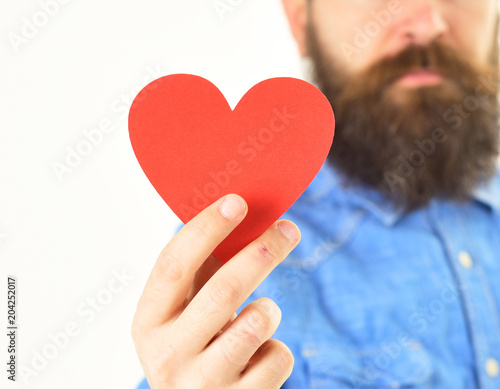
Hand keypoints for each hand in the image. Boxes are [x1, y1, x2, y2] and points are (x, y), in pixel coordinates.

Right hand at [131, 194, 300, 387]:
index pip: (173, 264)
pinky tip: (258, 359)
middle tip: (288, 229)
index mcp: (148, 321)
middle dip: (261, 252)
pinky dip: (277, 349)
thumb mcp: (184, 312)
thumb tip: (235, 211)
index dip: (206, 229)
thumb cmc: (195, 345)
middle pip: (223, 290)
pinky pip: (278, 357)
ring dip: (269, 310)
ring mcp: (202, 384)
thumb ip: (201, 269)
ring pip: (257, 323)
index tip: (237, 202)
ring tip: (259, 316)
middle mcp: (167, 354)